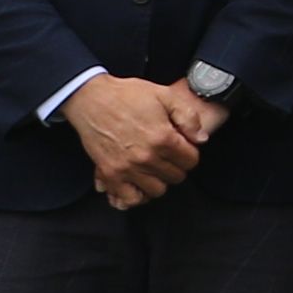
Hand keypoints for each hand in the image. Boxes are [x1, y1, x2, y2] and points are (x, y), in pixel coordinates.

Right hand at [64, 73, 205, 210]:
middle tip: (167, 155)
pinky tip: (139, 182)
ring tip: (154, 167)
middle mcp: (147, 157)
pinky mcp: (111, 174)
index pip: (191, 160)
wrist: (91, 99)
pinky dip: (137, 194)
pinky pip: (130, 198)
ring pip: (157, 190)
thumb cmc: (127, 95)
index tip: (181, 147)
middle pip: (176, 177)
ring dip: (159, 180)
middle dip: (176, 166)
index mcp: (163, 137)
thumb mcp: (164, 95)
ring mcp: (128, 168)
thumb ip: (188, 116)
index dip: (189, 152)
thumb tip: (201, 139)